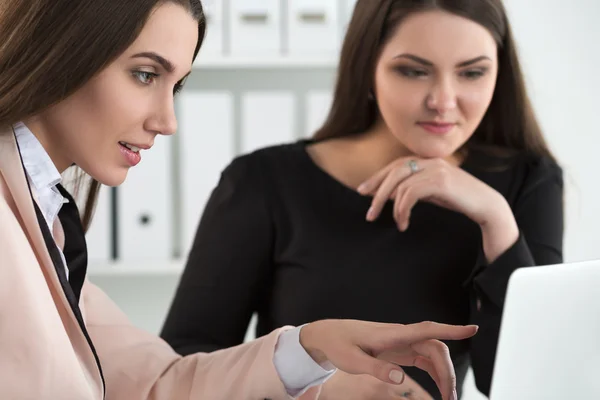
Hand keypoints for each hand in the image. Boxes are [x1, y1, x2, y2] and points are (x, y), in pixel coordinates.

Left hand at [299, 320, 477, 399]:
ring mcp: (401, 342)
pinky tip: (438, 387)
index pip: (427, 329)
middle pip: (436, 348)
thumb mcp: (352, 361)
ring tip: (447, 397)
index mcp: (391, 335)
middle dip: (448, 371)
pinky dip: (434, 372)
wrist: (327, 336)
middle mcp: (400, 336)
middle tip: (450, 398)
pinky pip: (423, 359)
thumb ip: (376, 370)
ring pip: (432, 354)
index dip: (451, 329)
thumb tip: (401, 379)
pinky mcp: (398, 349)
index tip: (472, 330)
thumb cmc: (339, 345)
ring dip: (443, 374)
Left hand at [357, 157, 518, 260]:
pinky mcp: (440, 181)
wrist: (486, 205)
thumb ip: (414, 187)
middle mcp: (429, 160)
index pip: (394, 166)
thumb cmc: (458, 199)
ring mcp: (435, 169)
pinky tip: (403, 222)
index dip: (377, 178)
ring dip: (392, 207)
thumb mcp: (432, 191)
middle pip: (393, 173)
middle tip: (369, 213)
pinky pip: (410, 194)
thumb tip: (390, 194)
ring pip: (400, 185)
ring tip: (395, 223)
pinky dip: (402, 210)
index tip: (363, 192)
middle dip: (377, 193)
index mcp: (426, 160)